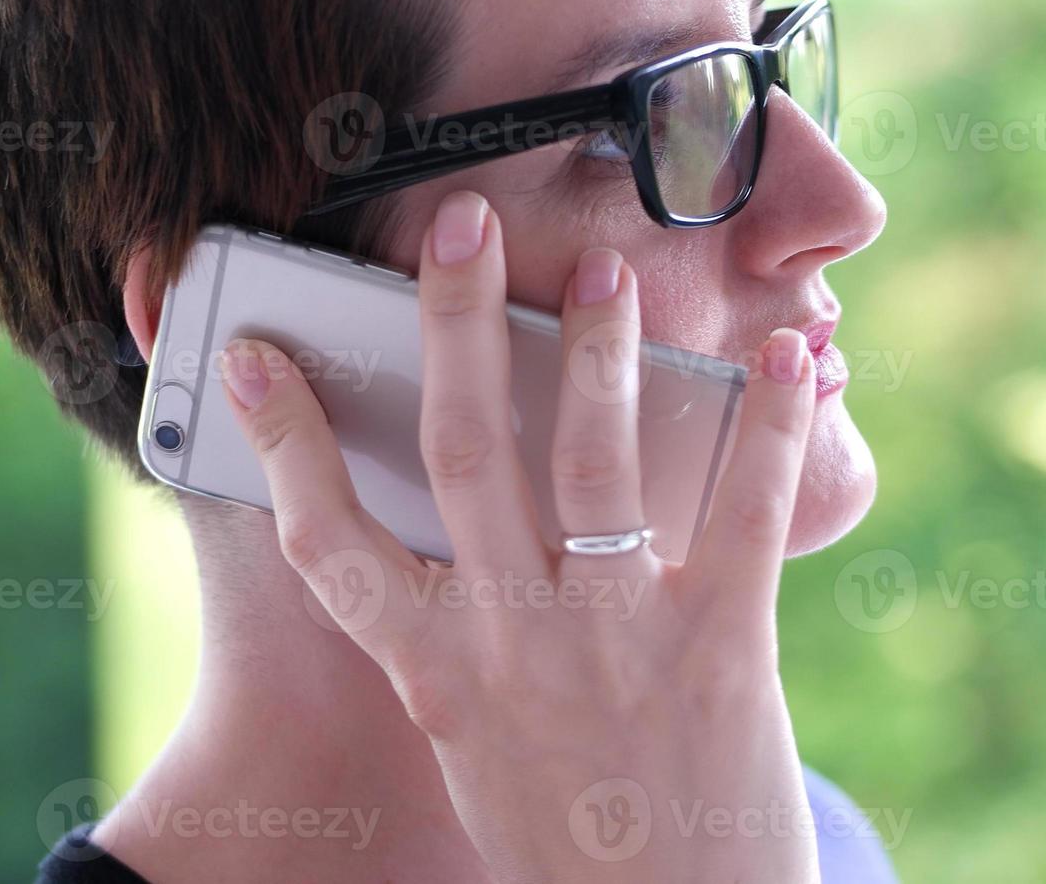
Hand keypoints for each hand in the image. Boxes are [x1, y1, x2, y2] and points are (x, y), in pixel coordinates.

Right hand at [220, 191, 820, 881]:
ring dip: (601, 352)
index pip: (329, 544)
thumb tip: (456, 507)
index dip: (284, 441)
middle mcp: (510, 644)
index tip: (254, 351)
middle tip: (460, 221)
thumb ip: (458, 631)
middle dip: (453, 326)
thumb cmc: (564, 830)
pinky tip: (791, 354)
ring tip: (607, 268)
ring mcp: (615, 642)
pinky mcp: (721, 650)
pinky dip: (772, 424)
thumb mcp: (476, 734)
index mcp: (435, 671)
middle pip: (463, 454)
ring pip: (594, 462)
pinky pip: (746, 513)